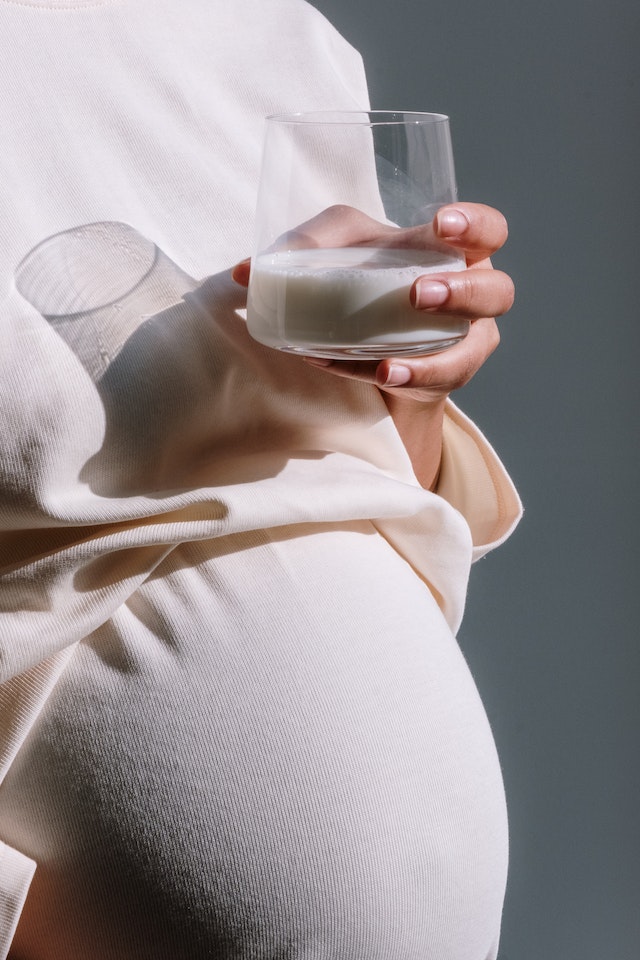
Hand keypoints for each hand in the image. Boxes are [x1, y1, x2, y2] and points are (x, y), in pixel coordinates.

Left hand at [232, 202, 513, 405]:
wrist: (374, 361)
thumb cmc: (361, 294)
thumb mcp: (334, 265)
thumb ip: (298, 256)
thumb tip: (245, 273)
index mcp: (450, 253)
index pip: (487, 230)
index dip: (475, 224)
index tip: (442, 224)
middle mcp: (470, 296)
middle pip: (497, 291)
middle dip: (464, 292)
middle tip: (417, 294)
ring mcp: (464, 342)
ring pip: (476, 344)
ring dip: (436, 353)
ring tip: (389, 362)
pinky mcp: (446, 378)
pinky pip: (434, 381)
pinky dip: (404, 378)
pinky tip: (378, 376)